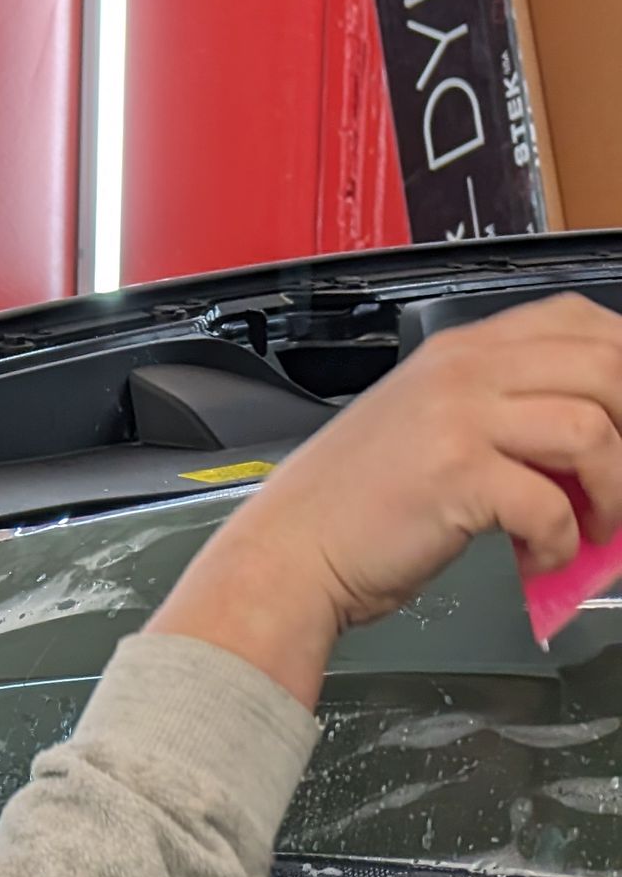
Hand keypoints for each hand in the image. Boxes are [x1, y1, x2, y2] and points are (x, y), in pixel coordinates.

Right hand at [150, 292, 621, 706]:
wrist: (287, 555)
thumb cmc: (348, 507)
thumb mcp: (424, 425)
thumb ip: (496, 410)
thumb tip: (585, 441)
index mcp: (458, 351)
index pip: (578, 320)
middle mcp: (462, 372)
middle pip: (605, 366)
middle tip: (620, 481)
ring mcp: (458, 420)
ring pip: (593, 430)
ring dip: (613, 490)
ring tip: (593, 526)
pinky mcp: (457, 479)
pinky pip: (552, 504)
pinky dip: (562, 542)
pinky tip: (540, 556)